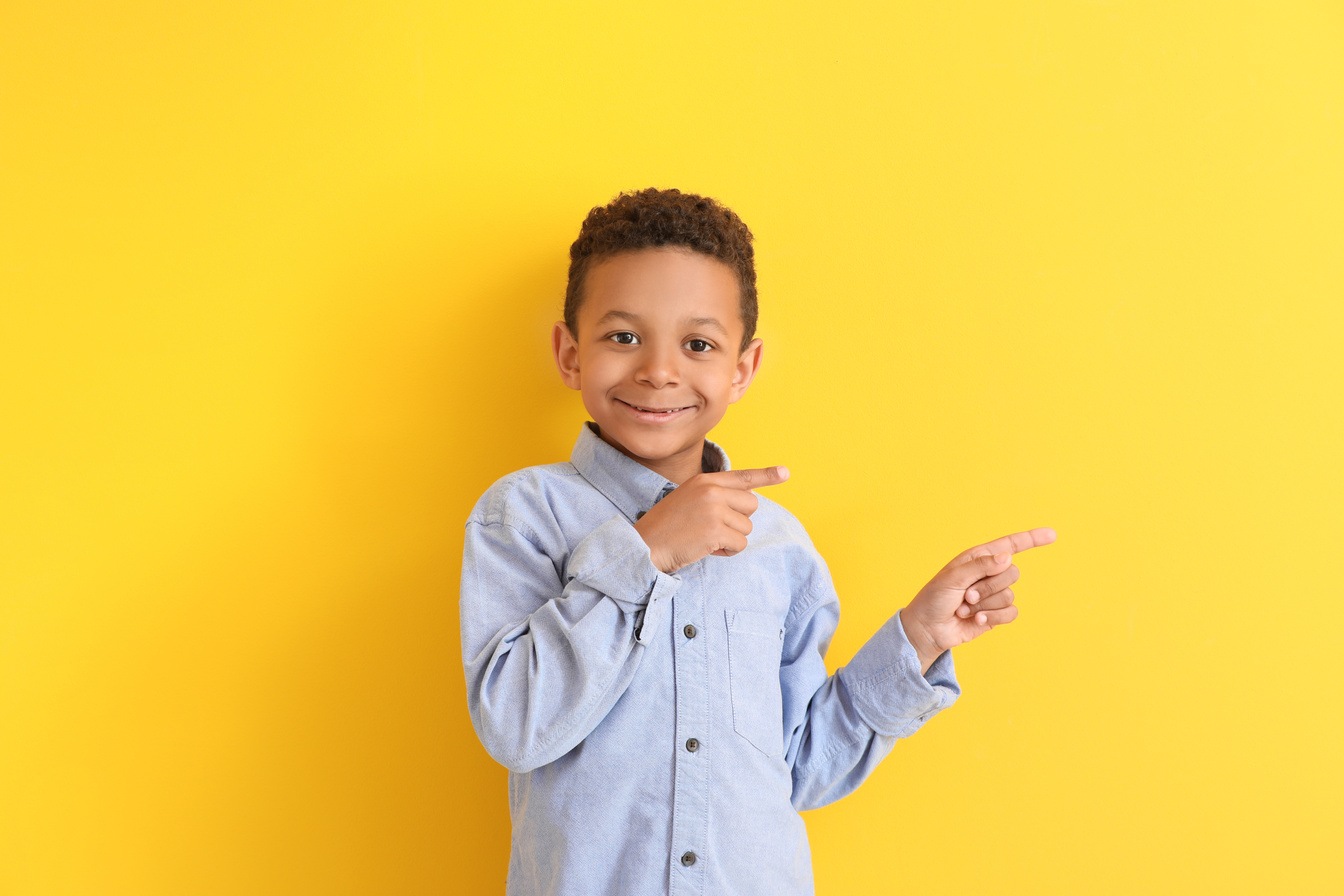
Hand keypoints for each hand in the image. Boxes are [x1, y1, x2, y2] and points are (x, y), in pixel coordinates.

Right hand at [633, 466, 789, 573]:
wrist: (645, 546)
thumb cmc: (666, 527)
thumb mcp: (688, 500)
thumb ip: (714, 496)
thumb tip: (748, 500)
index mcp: (704, 480)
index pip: (742, 476)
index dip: (766, 475)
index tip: (785, 473)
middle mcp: (711, 490)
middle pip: (752, 505)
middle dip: (739, 521)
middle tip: (714, 528)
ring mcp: (714, 509)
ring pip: (747, 527)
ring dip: (731, 538)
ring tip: (704, 538)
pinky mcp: (716, 530)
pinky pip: (740, 544)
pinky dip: (727, 550)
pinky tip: (706, 548)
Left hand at [899, 527, 1056, 672]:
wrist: (928, 629)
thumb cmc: (934, 599)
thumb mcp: (953, 577)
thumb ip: (980, 566)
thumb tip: (1007, 557)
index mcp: (978, 558)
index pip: (1010, 545)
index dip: (1032, 539)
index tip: (1052, 534)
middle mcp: (989, 574)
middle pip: (1012, 573)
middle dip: (988, 587)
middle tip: (965, 595)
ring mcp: (993, 595)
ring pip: (1010, 595)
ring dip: (985, 605)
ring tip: (964, 608)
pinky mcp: (995, 614)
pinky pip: (1011, 613)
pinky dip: (992, 617)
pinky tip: (975, 620)